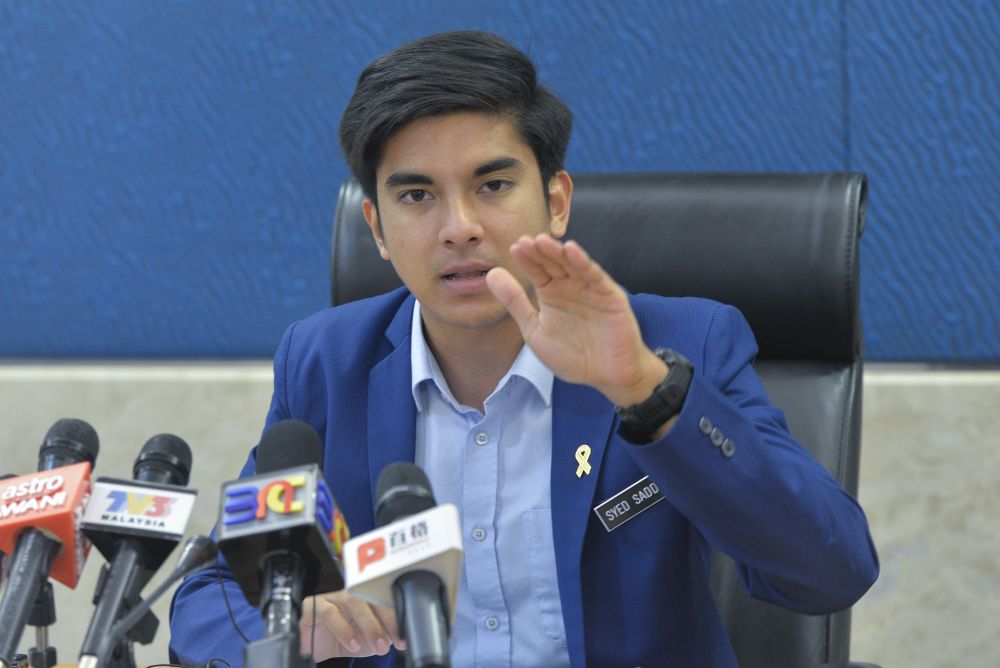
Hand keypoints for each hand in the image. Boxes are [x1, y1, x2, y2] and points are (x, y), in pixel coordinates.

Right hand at [300, 590, 405, 660]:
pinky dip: (343, 630)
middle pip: (372, 597)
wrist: (314, 650)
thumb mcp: (367, 642)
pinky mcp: (313, 606)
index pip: (384, 599)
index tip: (404, 637)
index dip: (396, 616)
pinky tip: (353, 643)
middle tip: (395, 641)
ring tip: (377, 646)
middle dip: (387, 620)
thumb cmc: (342, 641)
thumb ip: (383, 637)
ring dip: (369, 625)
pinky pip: (330, 613)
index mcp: (365, 598)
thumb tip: (402, 638)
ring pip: (353, 601)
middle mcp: (350, 594)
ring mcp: (332, 597)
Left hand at [486, 234, 666, 406]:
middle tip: (525, 241)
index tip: (514, 248)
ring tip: (543, 241)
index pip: (537, 271)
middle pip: (553, 264)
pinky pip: (595, 276)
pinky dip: (583, 262)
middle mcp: (570, 287)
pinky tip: (571, 250)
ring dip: (558, 253)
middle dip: (539, 253)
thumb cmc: (572, 355)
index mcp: (551, 294)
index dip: (527, 260)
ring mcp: (590, 289)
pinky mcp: (609, 295)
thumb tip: (491, 274)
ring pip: (572, 265)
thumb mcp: (535, 330)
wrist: (606, 376)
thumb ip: (515, 303)